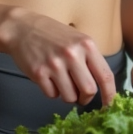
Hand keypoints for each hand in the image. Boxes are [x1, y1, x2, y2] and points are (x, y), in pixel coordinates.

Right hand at [0, 10, 117, 106]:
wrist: (22, 28)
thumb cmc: (53, 35)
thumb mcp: (78, 39)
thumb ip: (90, 59)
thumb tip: (103, 87)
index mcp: (87, 45)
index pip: (106, 76)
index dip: (110, 95)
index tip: (110, 106)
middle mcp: (72, 54)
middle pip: (89, 90)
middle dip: (85, 98)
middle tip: (80, 96)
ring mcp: (55, 64)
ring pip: (70, 97)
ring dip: (67, 95)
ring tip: (61, 82)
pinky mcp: (39, 73)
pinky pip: (52, 95)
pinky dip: (52, 92)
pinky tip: (48, 78)